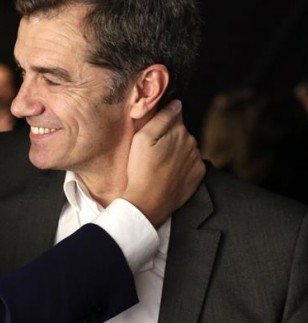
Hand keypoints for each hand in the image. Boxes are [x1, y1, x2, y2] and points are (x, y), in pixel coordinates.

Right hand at [122, 100, 204, 226]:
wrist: (148, 202)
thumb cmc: (141, 170)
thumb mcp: (142, 138)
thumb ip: (161, 117)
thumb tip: (176, 103)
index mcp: (179, 131)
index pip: (174, 115)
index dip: (162, 121)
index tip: (153, 132)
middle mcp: (192, 142)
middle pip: (180, 132)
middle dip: (169, 137)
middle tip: (152, 151)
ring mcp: (196, 159)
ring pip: (185, 147)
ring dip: (175, 151)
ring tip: (159, 164)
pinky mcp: (198, 174)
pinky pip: (191, 163)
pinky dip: (181, 165)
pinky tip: (167, 172)